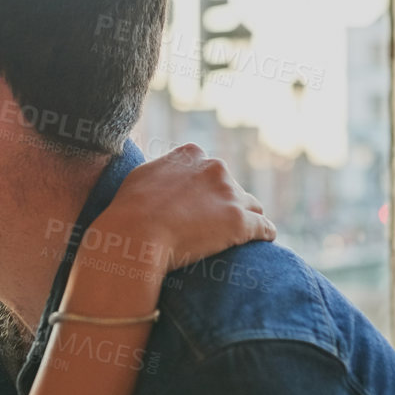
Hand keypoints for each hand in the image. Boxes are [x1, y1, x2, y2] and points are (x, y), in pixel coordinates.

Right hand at [97, 144, 273, 271]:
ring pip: (251, 206)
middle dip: (226, 204)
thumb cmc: (130, 210)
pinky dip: (264, 233)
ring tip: (239, 236)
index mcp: (191, 155)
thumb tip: (163, 171)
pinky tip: (264, 240)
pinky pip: (264, 227)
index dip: (207, 190)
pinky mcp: (240, 222)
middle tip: (215, 227)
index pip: (210, 170)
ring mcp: (229, 194)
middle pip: (232, 187)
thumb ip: (161, 169)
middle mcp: (214, 168)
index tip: (201, 207)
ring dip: (246, 218)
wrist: (135, 235)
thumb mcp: (140, 176)